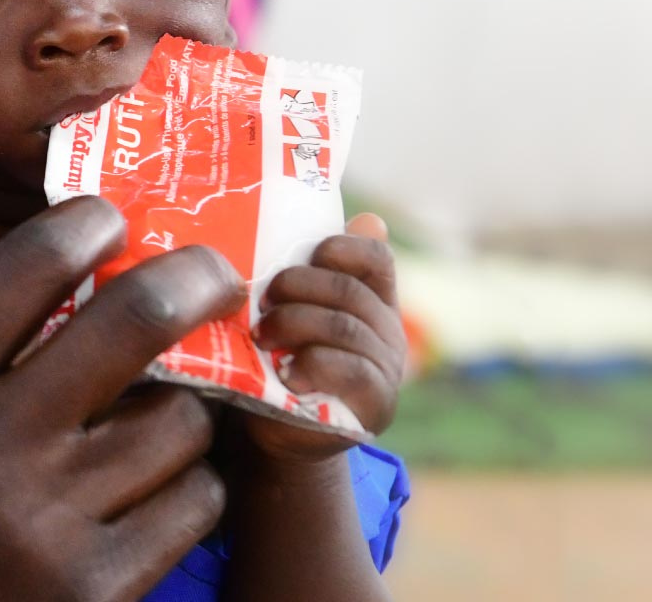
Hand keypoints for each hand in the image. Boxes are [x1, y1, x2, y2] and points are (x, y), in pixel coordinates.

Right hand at [0, 197, 246, 601]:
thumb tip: (107, 263)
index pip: (31, 261)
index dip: (96, 221)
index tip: (123, 219)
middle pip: (137, 318)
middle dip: (199, 279)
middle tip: (221, 274)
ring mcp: (43, 523)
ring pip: (182, 418)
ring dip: (187, 414)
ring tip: (161, 425)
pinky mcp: (97, 590)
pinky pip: (196, 500)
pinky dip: (191, 490)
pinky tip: (158, 497)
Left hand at [246, 213, 404, 461]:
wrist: (279, 433)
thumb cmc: (280, 359)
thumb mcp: (289, 311)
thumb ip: (306, 273)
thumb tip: (361, 219)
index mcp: (373, 301)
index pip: (375, 258)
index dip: (344, 248)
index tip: (309, 253)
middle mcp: (389, 332)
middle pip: (351, 292)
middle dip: (300, 286)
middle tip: (262, 300)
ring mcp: (388, 371)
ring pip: (346, 328)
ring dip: (296, 324)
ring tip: (262, 335)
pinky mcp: (376, 406)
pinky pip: (351, 371)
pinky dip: (313, 364)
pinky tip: (285, 372)